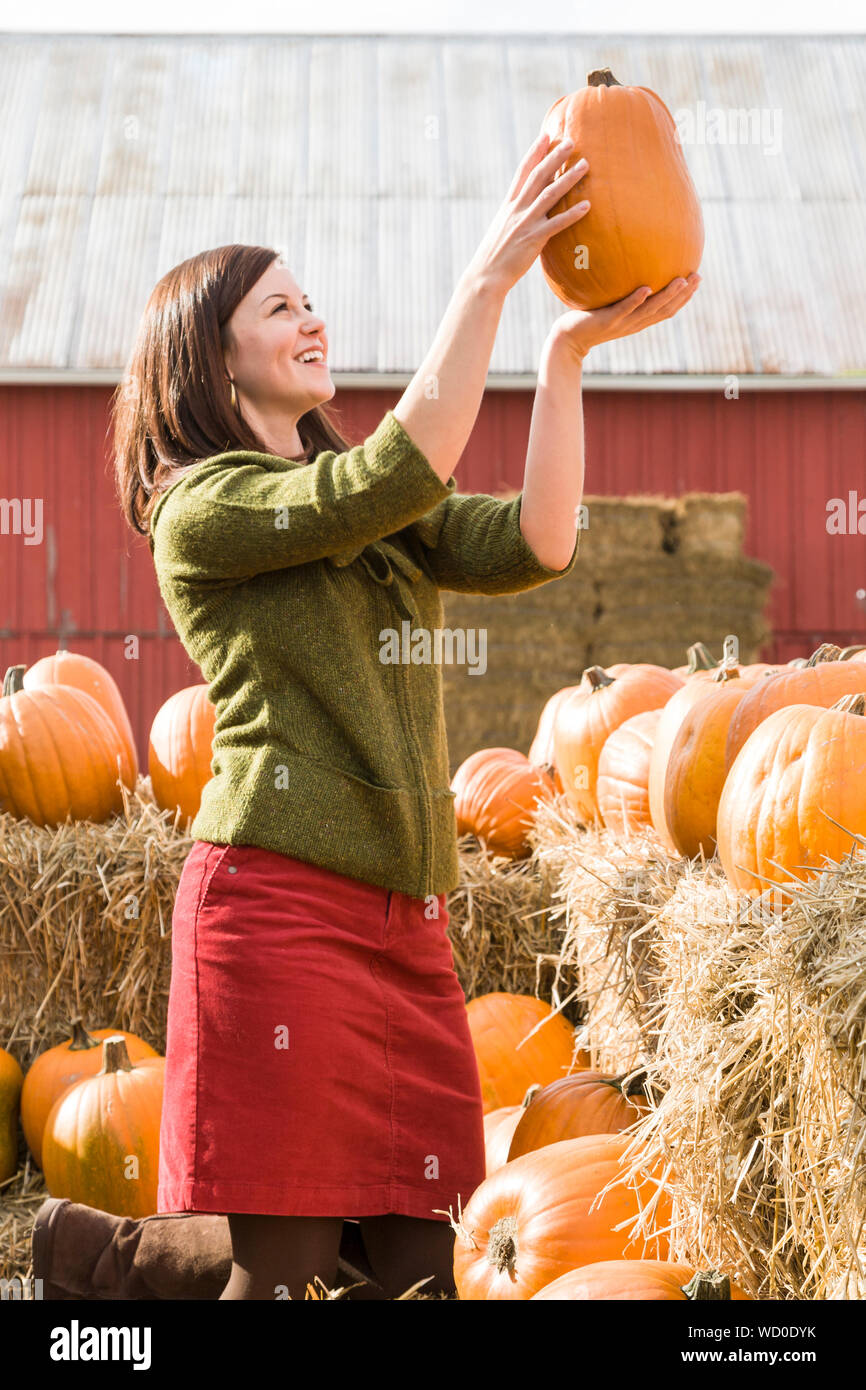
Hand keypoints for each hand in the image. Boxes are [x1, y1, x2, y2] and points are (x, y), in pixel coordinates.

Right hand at [466, 131, 591, 293]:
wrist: (485, 276)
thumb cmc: (495, 256)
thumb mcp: (503, 229)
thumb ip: (516, 215)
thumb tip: (527, 207)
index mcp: (509, 205)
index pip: (523, 172)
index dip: (535, 152)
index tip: (546, 135)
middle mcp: (517, 209)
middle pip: (538, 176)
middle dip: (554, 157)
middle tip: (570, 141)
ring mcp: (526, 223)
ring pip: (550, 194)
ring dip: (568, 178)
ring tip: (585, 165)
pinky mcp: (534, 240)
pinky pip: (557, 224)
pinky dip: (572, 214)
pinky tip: (587, 206)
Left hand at [546, 274, 701, 362]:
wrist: (568, 339)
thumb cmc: (586, 318)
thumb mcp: (607, 302)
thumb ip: (620, 288)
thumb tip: (626, 261)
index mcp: (638, 320)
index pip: (667, 310)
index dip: (684, 297)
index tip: (697, 279)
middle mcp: (634, 323)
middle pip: (665, 310)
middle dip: (683, 295)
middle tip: (697, 277)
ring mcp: (622, 323)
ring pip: (650, 310)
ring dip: (667, 296)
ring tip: (681, 281)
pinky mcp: (607, 321)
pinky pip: (624, 309)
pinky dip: (636, 300)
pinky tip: (646, 287)